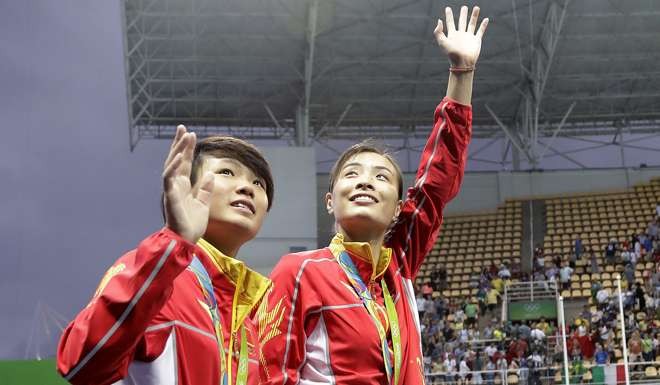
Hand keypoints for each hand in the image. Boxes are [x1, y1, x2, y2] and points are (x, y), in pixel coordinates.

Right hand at [162, 125, 213, 242]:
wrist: (186, 240)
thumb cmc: (192, 224)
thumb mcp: (203, 203)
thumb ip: (205, 188)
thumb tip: (210, 174)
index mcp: (182, 186)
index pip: (183, 163)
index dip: (186, 149)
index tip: (191, 134)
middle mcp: (175, 186)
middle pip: (175, 160)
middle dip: (179, 144)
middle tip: (183, 128)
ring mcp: (171, 190)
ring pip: (171, 165)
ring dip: (177, 150)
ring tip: (184, 136)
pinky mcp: (169, 197)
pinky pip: (168, 179)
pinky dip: (173, 167)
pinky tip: (178, 157)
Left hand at [434, 6, 488, 67]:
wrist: (462, 63)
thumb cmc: (452, 54)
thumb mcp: (442, 42)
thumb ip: (438, 32)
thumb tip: (439, 20)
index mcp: (452, 35)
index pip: (450, 22)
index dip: (449, 15)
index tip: (448, 8)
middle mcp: (461, 35)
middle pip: (462, 21)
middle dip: (463, 14)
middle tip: (464, 7)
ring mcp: (469, 37)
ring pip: (471, 24)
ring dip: (474, 16)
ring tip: (476, 7)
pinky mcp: (476, 40)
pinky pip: (480, 31)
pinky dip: (483, 25)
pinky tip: (485, 19)